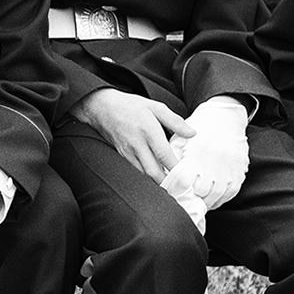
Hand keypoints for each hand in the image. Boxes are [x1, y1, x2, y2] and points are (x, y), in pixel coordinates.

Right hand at [73, 87, 192, 179]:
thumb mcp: (155, 107)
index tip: (188, 176)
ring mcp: (128, 153)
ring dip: (157, 182)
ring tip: (171, 185)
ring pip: (144, 176)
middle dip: (168, 183)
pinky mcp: (122, 156)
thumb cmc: (129, 106)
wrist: (101, 108)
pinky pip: (136, 172)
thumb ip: (175, 121)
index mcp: (148, 131)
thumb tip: (192, 133)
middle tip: (181, 187)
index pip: (165, 156)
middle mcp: (137, 145)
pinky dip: (147, 177)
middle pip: (153, 173)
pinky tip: (156, 177)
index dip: (177, 169)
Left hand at [159, 97, 249, 214]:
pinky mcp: (239, 169)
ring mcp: (229, 165)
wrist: (225, 117)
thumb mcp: (181, 138)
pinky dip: (221, 200)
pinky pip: (231, 192)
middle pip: (200, 190)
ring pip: (216, 194)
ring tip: (197, 206)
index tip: (172, 196)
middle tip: (184, 205)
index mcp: (196, 151)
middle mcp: (214, 159)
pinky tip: (212, 201)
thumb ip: (172, 156)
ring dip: (206, 203)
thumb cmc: (198, 129)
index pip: (184, 179)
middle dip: (191, 199)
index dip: (177, 190)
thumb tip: (164, 177)